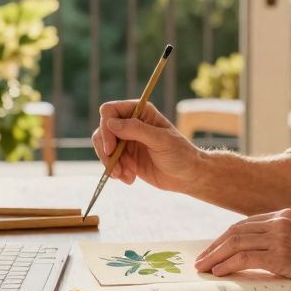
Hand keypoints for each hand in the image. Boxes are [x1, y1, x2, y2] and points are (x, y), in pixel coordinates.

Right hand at [90, 100, 204, 192]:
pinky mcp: (125, 157)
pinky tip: (130, 178)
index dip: (106, 128)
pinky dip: (116, 172)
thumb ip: (136, 130)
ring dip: (111, 164)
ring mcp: (126, 141)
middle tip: (117, 170)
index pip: (110, 111)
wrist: (188, 176)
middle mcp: (130, 123)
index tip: (111, 149)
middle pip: (102, 131)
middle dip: (107, 152)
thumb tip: (110, 123)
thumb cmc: (180, 154)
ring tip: (127, 175)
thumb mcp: (161, 140)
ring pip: (103, 148)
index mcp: (140, 112)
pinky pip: (110, 162)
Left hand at [194, 208, 290, 290]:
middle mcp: (280, 221)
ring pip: (236, 242)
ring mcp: (281, 236)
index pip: (245, 224)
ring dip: (216, 256)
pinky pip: (246, 257)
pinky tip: (220, 272)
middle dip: (215, 246)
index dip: (225, 237)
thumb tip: (258, 254)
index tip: (213, 250)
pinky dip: (228, 264)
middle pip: (236, 231)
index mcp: (285, 214)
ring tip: (204, 268)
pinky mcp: (282, 255)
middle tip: (201, 260)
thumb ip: (283, 240)